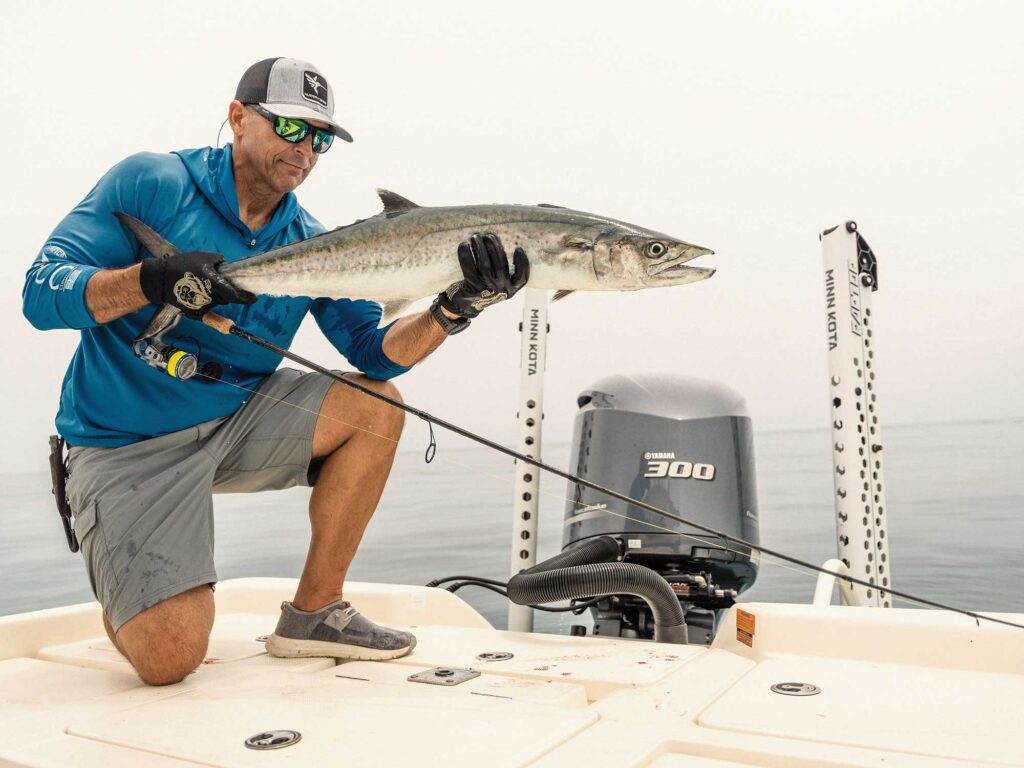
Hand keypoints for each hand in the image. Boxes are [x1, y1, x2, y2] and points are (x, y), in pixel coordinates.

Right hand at [139, 251, 255, 317]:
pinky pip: (207, 305)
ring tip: (203, 283)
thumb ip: (219, 261)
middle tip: (225, 284)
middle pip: (226, 298)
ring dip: (216, 294)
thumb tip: (229, 266)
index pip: (233, 295)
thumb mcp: (202, 257)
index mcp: (211, 282)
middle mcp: (208, 295)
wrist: (160, 279)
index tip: (254, 298)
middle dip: (228, 292)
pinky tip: (196, 289)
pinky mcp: (194, 310)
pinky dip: (206, 298)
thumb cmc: (181, 265)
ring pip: (217, 301)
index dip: (245, 298)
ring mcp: (201, 304)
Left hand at [437, 233, 528, 318]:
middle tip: (487, 235)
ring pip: (484, 264)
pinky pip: (468, 268)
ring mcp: (486, 289)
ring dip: (479, 247)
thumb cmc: (486, 288)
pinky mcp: (472, 287)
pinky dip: (466, 255)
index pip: (522, 278)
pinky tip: (464, 245)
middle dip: (494, 246)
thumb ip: (504, 270)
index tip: (518, 249)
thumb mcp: (500, 283)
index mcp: (511, 289)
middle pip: (500, 264)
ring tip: (475, 237)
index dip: (522, 263)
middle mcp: (500, 289)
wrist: (467, 304)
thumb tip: (497, 243)